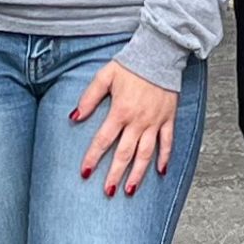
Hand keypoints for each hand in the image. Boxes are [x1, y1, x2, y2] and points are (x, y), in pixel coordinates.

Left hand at [71, 61, 180, 198]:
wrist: (160, 53)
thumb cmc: (131, 64)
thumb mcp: (105, 76)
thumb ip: (89, 98)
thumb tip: (74, 117)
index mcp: (120, 111)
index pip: (103, 140)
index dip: (92, 158)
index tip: (85, 173)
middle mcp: (138, 121)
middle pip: (124, 153)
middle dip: (115, 174)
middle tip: (108, 191)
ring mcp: (155, 122)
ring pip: (146, 153)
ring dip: (138, 174)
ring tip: (130, 189)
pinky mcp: (168, 118)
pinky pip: (168, 142)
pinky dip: (164, 157)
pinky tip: (161, 171)